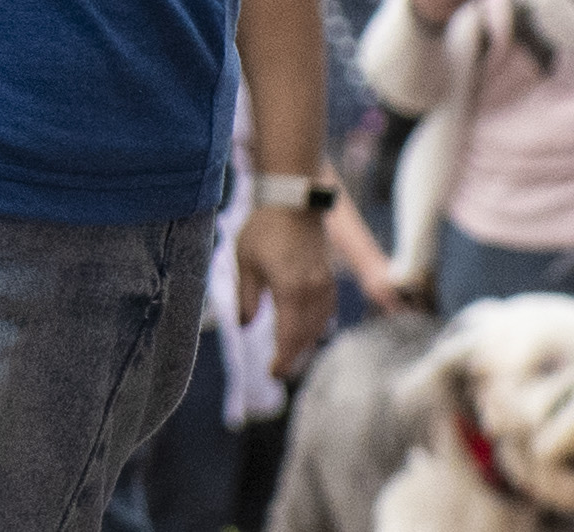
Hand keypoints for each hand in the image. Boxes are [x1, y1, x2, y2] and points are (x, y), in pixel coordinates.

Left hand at [235, 196, 335, 372]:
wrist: (294, 200)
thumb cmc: (264, 229)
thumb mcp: (246, 263)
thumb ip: (246, 298)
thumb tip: (244, 327)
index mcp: (291, 291)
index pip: (289, 338)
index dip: (282, 360)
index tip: (272, 374)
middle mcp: (313, 293)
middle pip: (306, 337)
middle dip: (293, 356)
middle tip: (278, 370)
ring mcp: (325, 285)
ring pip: (319, 326)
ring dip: (306, 342)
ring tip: (289, 354)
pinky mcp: (329, 278)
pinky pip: (327, 312)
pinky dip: (317, 326)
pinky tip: (306, 329)